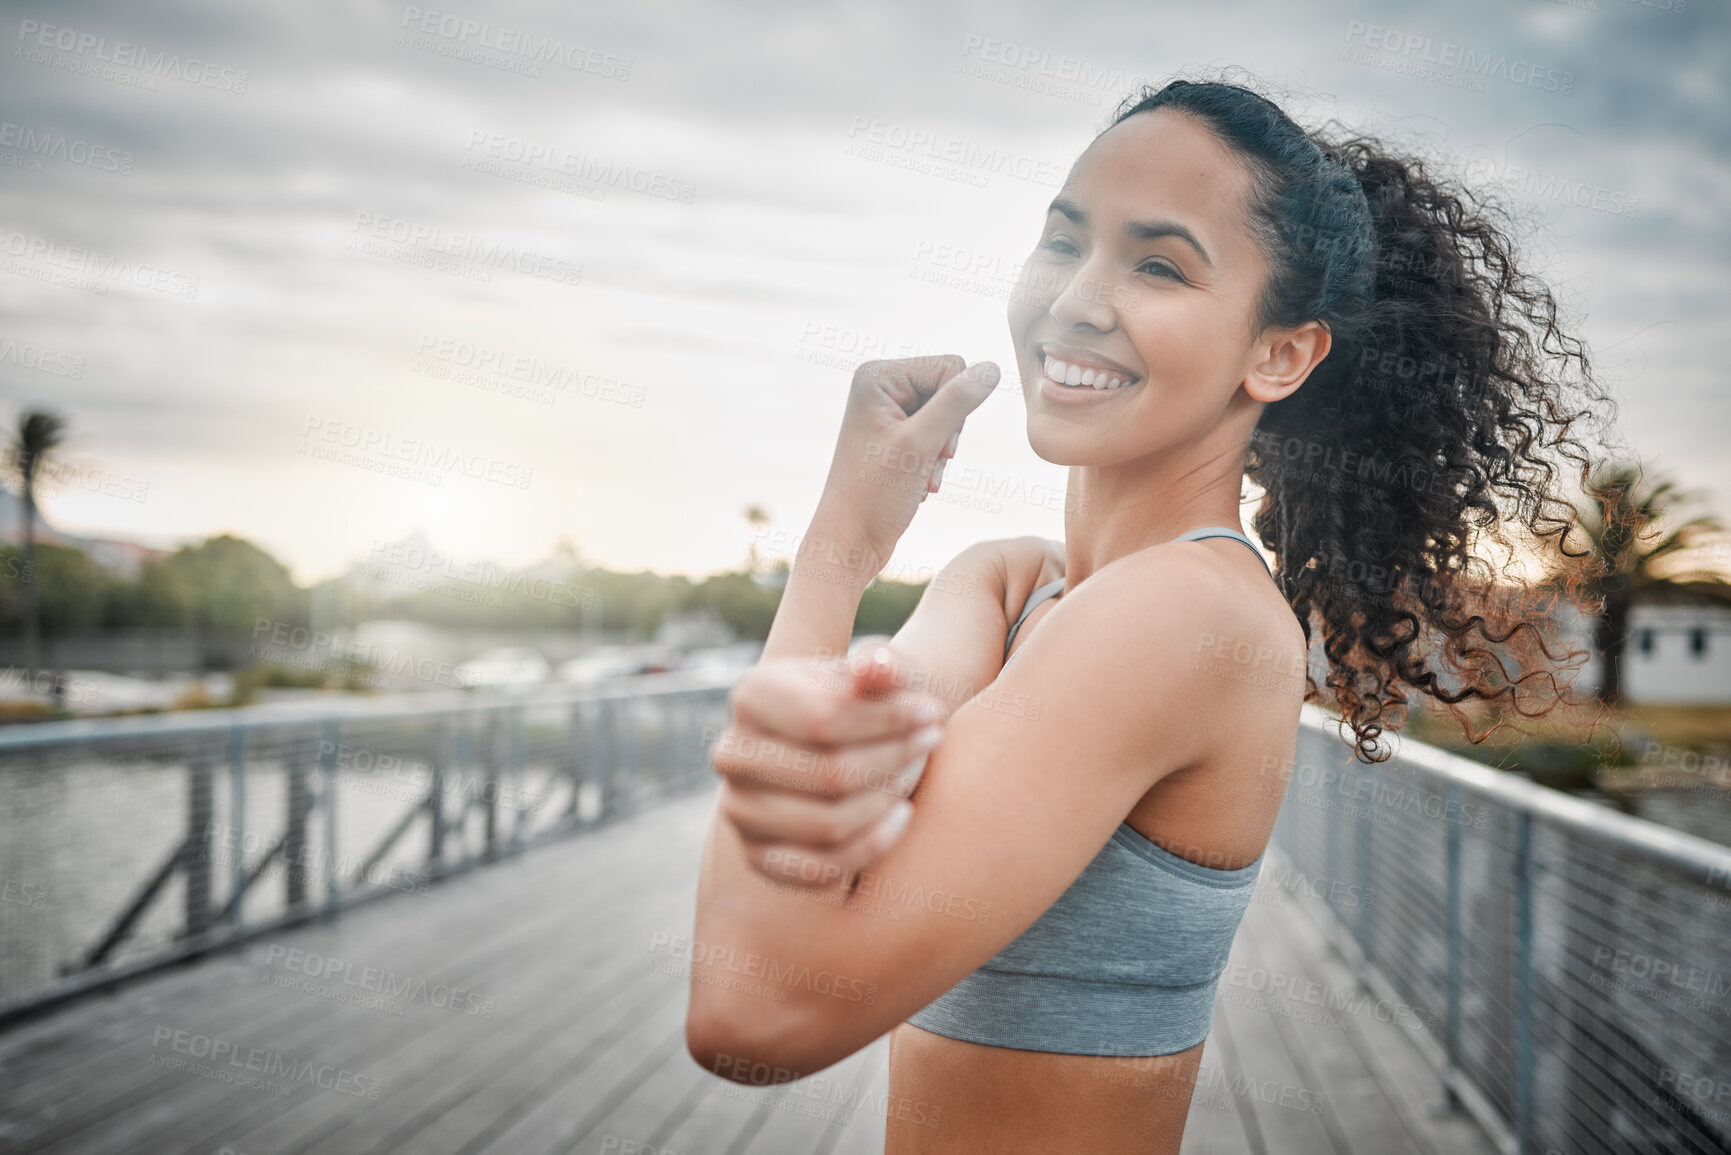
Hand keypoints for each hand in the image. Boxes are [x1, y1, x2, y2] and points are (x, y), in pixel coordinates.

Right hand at [708, 645, 945, 888]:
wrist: (840, 748)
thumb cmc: (867, 703)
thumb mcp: (879, 674)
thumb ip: (882, 665)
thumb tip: (878, 667)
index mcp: (753, 695)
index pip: (823, 718)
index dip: (887, 719)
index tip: (932, 713)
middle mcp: (734, 754)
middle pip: (830, 773)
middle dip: (894, 759)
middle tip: (930, 742)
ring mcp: (738, 810)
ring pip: (829, 824)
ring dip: (887, 800)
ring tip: (912, 773)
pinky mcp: (756, 856)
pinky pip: (819, 869)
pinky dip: (872, 846)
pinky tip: (900, 816)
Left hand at [816, 356, 999, 566]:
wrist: (851, 541)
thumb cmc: (874, 495)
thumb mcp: (922, 443)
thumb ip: (958, 402)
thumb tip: (993, 367)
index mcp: (877, 375)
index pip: (950, 366)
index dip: (956, 407)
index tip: (936, 446)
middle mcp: (879, 386)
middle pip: (950, 389)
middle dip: (949, 431)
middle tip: (928, 463)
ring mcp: (887, 411)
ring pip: (947, 414)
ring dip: (942, 451)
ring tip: (922, 478)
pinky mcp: (894, 434)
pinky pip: (936, 433)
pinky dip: (934, 460)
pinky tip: (919, 482)